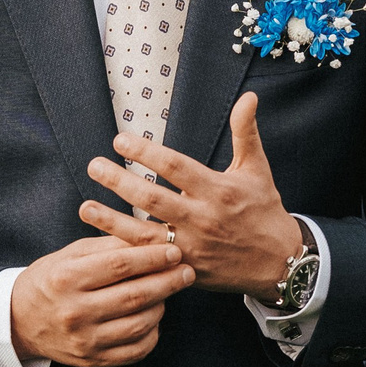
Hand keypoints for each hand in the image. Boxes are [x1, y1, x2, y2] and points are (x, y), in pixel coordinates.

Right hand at [8, 236, 194, 366]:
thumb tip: (151, 237)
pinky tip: (153, 317)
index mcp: (66, 278)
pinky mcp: (93, 360)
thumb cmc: (51, 280)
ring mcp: (84, 340)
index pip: (119, 266)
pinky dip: (152, 333)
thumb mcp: (72, 254)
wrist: (20, 321)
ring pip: (139, 324)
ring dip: (162, 305)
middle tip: (187, 271)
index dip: (152, 257)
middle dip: (167, 281)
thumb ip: (110, 245)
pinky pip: (136, 350)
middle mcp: (75, 312)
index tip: (174, 250)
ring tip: (168, 291)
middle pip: (134, 296)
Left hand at [82, 94, 304, 302]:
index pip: (175, 167)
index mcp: (217, 190)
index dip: (146, 153)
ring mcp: (192, 247)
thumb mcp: (258, 168)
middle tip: (94, 165)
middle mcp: (202, 218)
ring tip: (85, 207)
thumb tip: (249, 97)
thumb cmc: (264, 210)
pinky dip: (127, 253)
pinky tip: (102, 244)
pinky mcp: (186, 269)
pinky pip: (151, 262)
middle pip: (153, 199)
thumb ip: (246, 132)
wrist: (280, 262)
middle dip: (120, 182)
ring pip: (145, 235)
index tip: (119, 140)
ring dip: (112, 221)